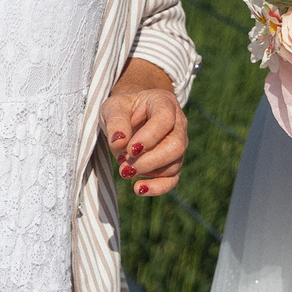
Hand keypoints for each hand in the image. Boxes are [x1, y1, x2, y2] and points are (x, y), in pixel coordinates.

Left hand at [102, 74, 188, 196]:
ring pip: (174, 164)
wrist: (129, 115)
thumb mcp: (112, 108)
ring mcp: (178, 144)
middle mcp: (178, 123)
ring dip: (147, 172)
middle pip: (176, 146)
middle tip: (124, 165)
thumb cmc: (122, 109)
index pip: (165, 119)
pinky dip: (157, 187)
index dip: (149, 137)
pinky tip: (138, 189)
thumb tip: (119, 143)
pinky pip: (172, 179)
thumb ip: (115, 122)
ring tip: (124, 169)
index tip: (130, 149)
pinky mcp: (173, 162)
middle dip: (149, 160)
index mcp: (164, 103)